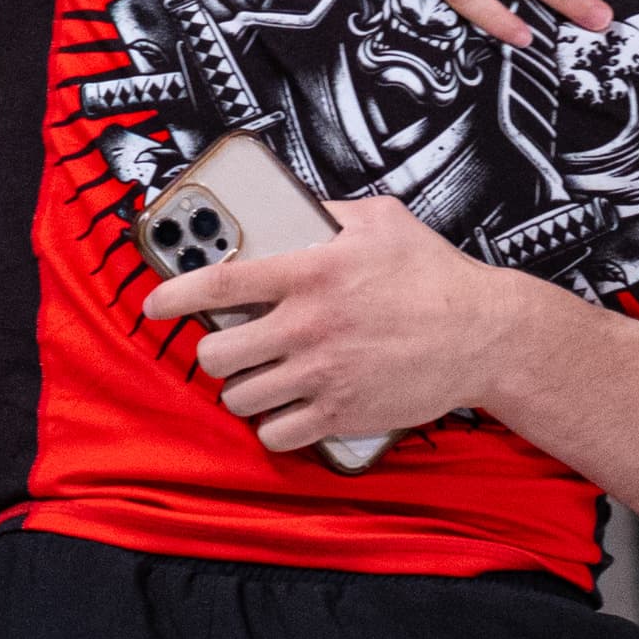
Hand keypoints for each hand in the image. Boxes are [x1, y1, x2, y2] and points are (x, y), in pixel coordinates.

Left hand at [143, 195, 518, 452]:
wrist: (483, 334)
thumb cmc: (434, 275)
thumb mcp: (380, 219)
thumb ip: (326, 211)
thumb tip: (288, 205)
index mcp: (311, 272)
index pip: (219, 283)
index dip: (173, 294)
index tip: (154, 304)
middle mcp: (308, 326)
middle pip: (218, 353)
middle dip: (213, 353)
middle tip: (226, 347)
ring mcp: (322, 375)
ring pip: (240, 397)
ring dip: (242, 390)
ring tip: (258, 378)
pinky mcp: (341, 414)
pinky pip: (277, 433)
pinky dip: (273, 426)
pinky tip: (285, 411)